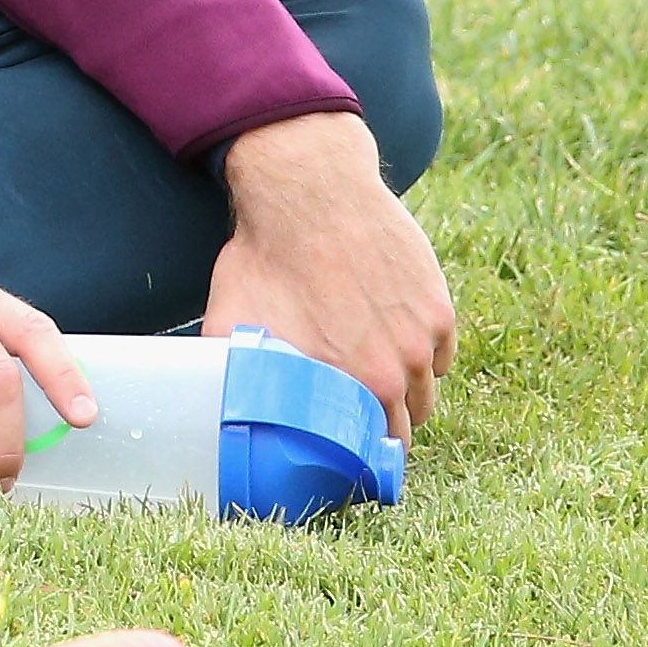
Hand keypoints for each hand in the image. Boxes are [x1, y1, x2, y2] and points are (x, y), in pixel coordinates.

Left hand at [207, 109, 455, 439]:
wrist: (310, 190)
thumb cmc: (266, 253)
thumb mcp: (231, 317)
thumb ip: (231, 368)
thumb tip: (207, 400)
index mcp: (351, 383)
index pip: (371, 449)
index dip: (360, 457)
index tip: (348, 454)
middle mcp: (397, 367)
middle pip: (405, 426)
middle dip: (383, 429)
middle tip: (358, 420)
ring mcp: (423, 337)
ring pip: (425, 391)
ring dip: (405, 395)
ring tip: (373, 383)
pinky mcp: (439, 307)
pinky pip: (440, 354)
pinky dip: (422, 356)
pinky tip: (393, 345)